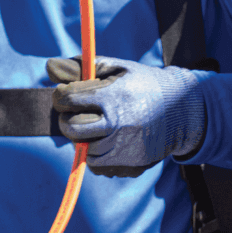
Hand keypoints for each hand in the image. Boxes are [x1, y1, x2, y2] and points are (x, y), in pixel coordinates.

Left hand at [47, 56, 206, 176]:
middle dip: (66, 117)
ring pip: (82, 149)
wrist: (183, 112)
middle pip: (70, 128)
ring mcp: (123, 149)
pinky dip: (96, 153)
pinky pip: (97, 165)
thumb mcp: (117, 68)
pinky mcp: (129, 166)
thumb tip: (48, 67)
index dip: (61, 94)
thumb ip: (82, 67)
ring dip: (82, 136)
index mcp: (112, 97)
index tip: (67, 92)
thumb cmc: (144, 84)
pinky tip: (107, 139)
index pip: (68, 99)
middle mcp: (117, 125)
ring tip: (97, 123)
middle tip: (77, 111)